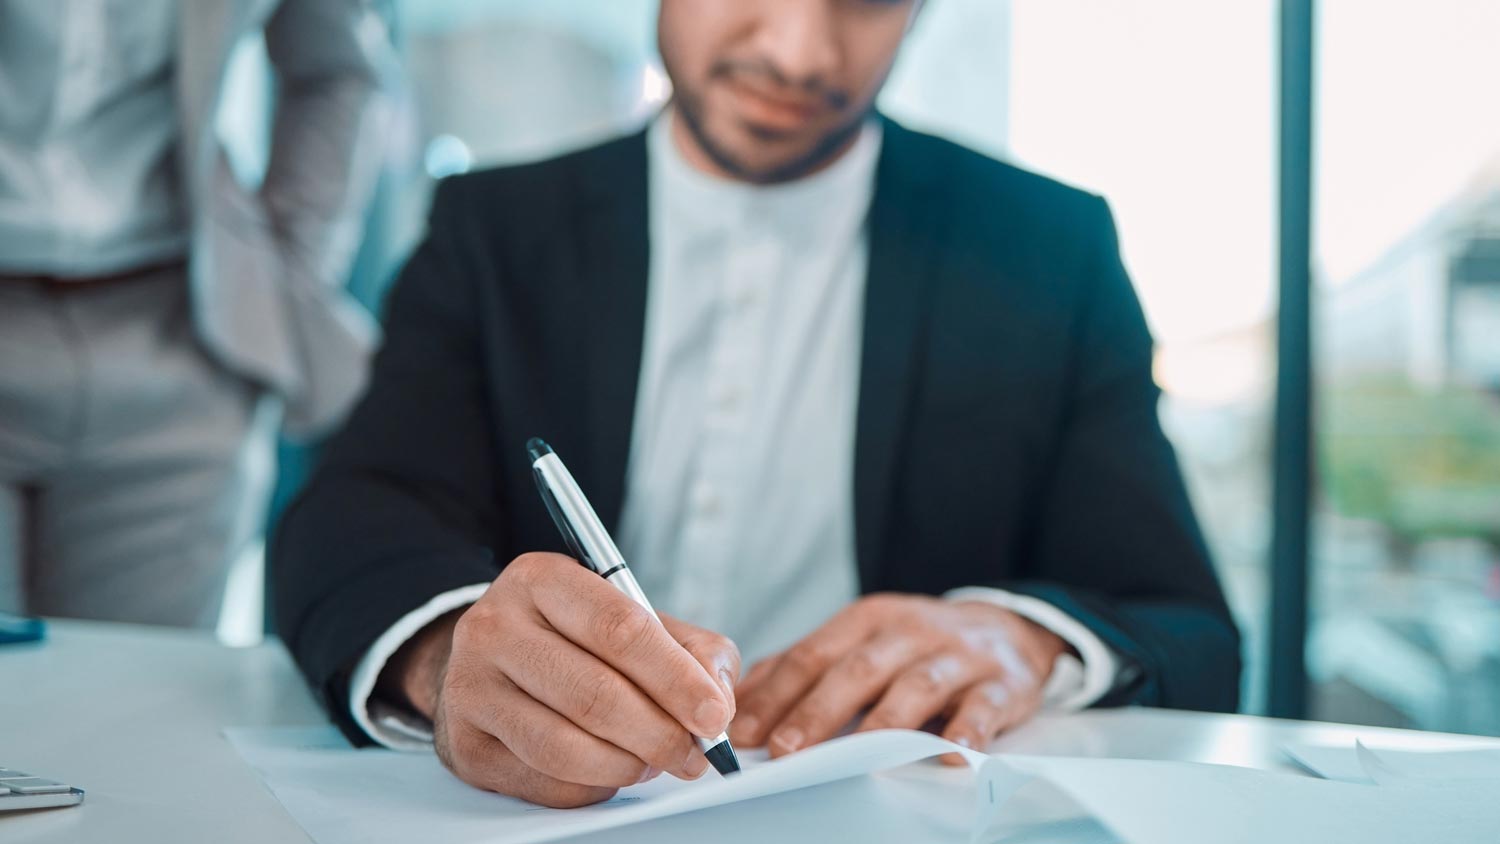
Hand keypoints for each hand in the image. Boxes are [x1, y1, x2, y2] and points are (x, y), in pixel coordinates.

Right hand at [379, 553, 739, 807]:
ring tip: (654, 763)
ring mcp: (470, 687)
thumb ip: (693, 651)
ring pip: (563, 747)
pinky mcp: (465, 743)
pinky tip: (609, 770)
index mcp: (542, 579)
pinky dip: (591, 786)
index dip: (675, 679)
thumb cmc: (580, 640)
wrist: (494, 661)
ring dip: (626, 766)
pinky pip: (542, 781)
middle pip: (593, 694)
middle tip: (694, 755)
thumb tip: (717, 702)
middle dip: (659, 734)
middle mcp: (493, 626)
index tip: (713, 716)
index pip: (620, 629)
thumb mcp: (637, 619)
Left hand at [728, 594, 1068, 762]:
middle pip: (858, 670)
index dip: (777, 693)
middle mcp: (909, 631)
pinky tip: (949, 754)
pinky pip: (983, 707)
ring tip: (856, 756)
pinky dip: (967, 731)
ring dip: (884, 723)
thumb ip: (805, 664)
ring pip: (916, 686)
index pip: (813, 654)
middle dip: (818, 710)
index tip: (745, 731)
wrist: (1007, 630)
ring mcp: (957, 655)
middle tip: (785, 749)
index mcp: (867, 620)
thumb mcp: (862, 639)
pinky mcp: (1001, 683)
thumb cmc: (917, 644)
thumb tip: (743, 698)